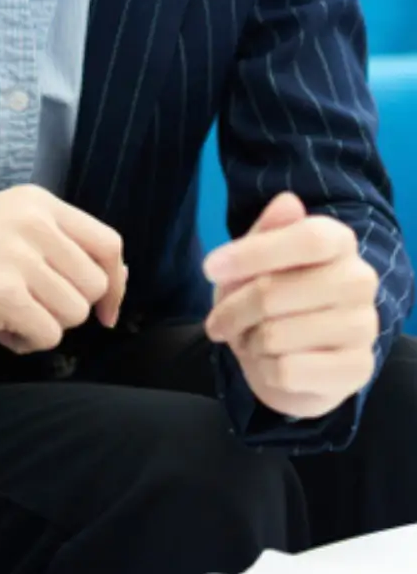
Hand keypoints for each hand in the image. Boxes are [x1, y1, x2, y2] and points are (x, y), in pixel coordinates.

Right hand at [0, 188, 125, 352]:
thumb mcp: (1, 226)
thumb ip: (50, 245)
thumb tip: (109, 286)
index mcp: (36, 202)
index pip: (109, 244)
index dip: (114, 283)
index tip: (105, 310)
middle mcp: (34, 223)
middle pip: (94, 287)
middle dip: (64, 309)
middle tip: (22, 306)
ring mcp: (19, 256)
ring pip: (72, 315)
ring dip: (40, 326)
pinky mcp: (3, 292)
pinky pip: (46, 337)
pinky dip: (22, 342)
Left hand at [203, 192, 380, 419]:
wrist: (295, 358)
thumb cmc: (271, 298)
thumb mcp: (255, 262)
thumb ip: (265, 233)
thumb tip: (287, 201)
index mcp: (339, 242)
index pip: (307, 239)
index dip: (252, 253)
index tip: (209, 268)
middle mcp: (360, 280)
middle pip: (274, 292)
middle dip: (232, 310)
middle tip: (219, 321)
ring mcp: (363, 327)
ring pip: (275, 336)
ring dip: (248, 342)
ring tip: (253, 340)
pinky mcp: (358, 369)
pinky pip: (287, 371)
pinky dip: (265, 370)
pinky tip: (272, 364)